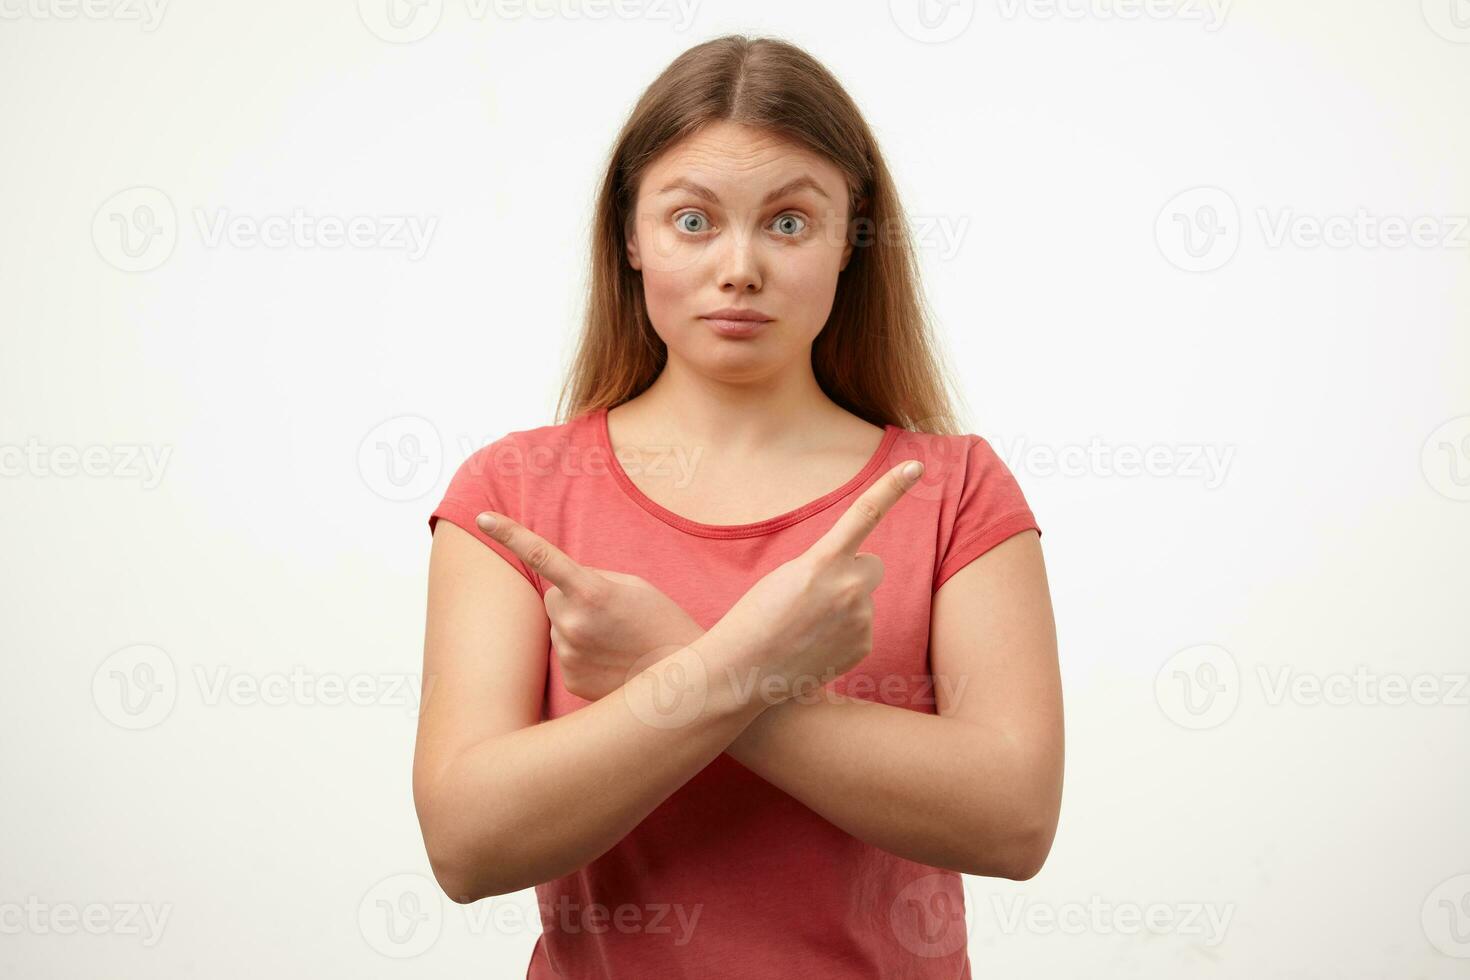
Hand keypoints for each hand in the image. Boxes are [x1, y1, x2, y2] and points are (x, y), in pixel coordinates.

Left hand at [475, 512, 702, 701]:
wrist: (682, 679)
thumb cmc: (662, 623)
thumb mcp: (634, 586)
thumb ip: (592, 579)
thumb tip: (560, 589)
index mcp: (591, 590)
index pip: (541, 556)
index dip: (509, 534)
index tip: (481, 517)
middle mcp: (572, 623)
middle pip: (555, 597)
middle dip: (574, 599)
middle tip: (612, 615)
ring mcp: (568, 654)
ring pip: (561, 627)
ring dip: (580, 628)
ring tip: (617, 641)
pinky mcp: (570, 679)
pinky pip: (566, 653)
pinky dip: (584, 653)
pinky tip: (611, 660)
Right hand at [702, 458, 923, 704]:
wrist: (744, 671)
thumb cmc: (755, 618)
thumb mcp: (785, 576)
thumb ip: (825, 566)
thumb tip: (856, 577)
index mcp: (823, 561)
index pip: (865, 514)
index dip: (892, 487)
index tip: (916, 466)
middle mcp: (850, 587)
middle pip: (872, 565)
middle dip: (855, 573)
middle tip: (819, 594)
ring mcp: (861, 619)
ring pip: (864, 599)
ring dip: (845, 607)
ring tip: (808, 627)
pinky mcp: (865, 646)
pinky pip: (862, 628)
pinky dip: (844, 633)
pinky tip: (815, 644)